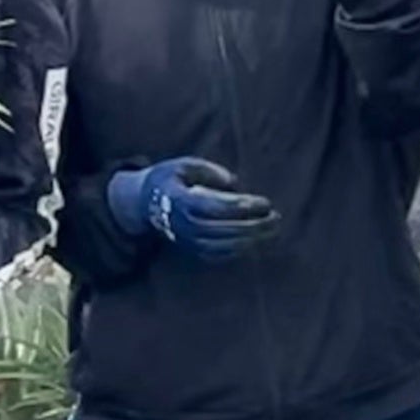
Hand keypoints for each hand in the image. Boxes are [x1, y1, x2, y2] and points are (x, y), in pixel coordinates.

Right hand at [106, 158, 276, 263]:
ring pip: (223, 246)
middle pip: (224, 230)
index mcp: (182, 201)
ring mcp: (187, 240)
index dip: (243, 207)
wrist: (144, 204)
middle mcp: (184, 224)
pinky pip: (218, 254)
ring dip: (251, 240)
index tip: (265, 202)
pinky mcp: (192, 250)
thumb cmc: (169, 179)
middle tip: (276, 218)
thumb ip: (209, 170)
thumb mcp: (184, 165)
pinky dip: (239, 250)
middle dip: (254, 226)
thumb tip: (233, 183)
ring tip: (272, 229)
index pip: (218, 208)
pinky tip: (255, 240)